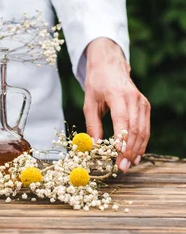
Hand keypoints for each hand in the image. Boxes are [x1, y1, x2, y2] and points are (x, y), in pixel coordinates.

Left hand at [83, 38, 150, 171]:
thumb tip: (94, 146)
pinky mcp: (145, 106)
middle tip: (122, 167)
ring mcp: (142, 102)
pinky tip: (136, 154)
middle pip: (135, 129)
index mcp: (117, 95)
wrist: (110, 67)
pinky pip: (145, 128)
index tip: (118, 155)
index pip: (122, 120)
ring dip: (137, 149)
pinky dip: (141, 142)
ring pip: (143, 130)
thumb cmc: (97, 85)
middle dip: (129, 150)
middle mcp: (134, 98)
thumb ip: (92, 125)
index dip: (121, 139)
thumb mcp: (89, 103)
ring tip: (129, 164)